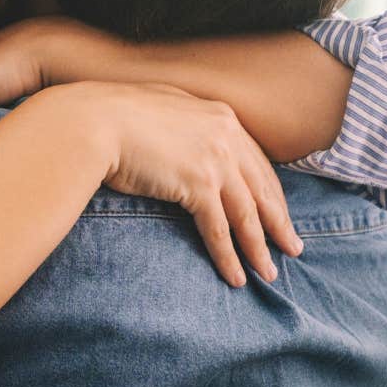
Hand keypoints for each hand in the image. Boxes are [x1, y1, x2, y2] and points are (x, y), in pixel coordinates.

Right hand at [56, 82, 303, 285]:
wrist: (93, 120)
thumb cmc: (115, 116)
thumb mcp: (163, 110)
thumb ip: (186, 127)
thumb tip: (186, 146)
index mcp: (221, 117)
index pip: (256, 162)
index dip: (270, 192)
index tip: (279, 214)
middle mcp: (226, 136)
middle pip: (262, 189)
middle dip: (279, 222)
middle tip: (293, 247)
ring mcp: (215, 159)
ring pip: (247, 214)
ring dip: (259, 248)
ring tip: (270, 272)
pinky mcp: (198, 184)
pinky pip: (220, 228)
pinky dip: (229, 256)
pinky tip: (236, 276)